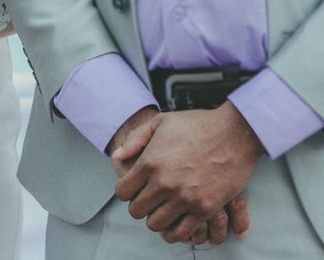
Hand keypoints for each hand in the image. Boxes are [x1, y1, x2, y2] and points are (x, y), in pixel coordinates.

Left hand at [113, 101, 262, 242]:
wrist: (235, 133)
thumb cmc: (197, 125)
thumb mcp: (160, 122)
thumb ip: (135, 140)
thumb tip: (117, 156)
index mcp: (150, 163)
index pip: (122, 192)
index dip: (126, 190)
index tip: (134, 186)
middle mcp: (164, 183)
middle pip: (137, 211)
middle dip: (139, 204)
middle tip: (149, 197)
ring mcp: (185, 198)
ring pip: (156, 224)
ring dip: (156, 217)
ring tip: (163, 207)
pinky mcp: (205, 209)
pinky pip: (182, 232)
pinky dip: (176, 229)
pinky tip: (178, 218)